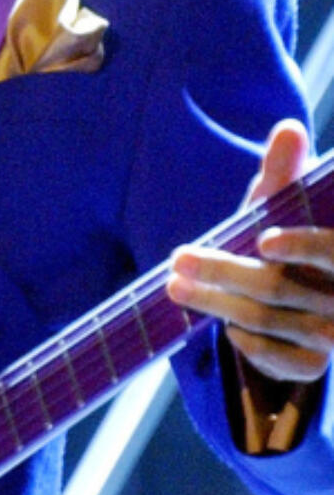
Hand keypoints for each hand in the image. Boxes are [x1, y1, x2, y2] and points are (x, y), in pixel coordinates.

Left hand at [167, 118, 333, 383]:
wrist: (295, 307)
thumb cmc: (284, 244)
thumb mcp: (281, 209)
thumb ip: (284, 174)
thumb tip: (288, 128)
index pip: (331, 251)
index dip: (303, 246)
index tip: (262, 241)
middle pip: (278, 286)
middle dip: (222, 272)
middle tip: (177, 259)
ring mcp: (331, 335)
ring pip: (266, 320)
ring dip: (215, 302)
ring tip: (176, 286)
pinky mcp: (311, 366)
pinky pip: (269, 356)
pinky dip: (242, 340)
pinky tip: (222, 324)